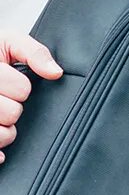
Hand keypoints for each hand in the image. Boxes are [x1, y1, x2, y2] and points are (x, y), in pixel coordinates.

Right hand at [0, 33, 62, 163]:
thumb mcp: (8, 41)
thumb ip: (34, 52)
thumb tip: (55, 73)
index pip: (21, 89)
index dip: (22, 87)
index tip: (14, 82)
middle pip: (11, 113)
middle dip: (13, 108)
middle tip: (5, 101)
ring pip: (1, 135)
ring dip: (5, 131)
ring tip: (1, 119)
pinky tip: (1, 153)